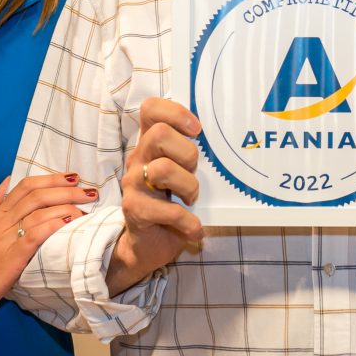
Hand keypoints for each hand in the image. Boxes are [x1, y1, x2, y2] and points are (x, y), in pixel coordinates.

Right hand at [0, 173, 96, 317]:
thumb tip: (7, 181)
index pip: (25, 186)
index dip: (51, 178)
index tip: (73, 177)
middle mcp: (2, 221)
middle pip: (36, 195)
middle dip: (65, 190)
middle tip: (89, 190)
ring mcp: (6, 238)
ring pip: (38, 211)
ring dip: (65, 206)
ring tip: (86, 207)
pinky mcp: (11, 256)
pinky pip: (34, 234)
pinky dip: (53, 225)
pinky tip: (69, 222)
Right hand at [108, 98, 204, 293]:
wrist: (145, 246)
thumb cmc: (170, 204)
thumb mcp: (181, 174)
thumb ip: (190, 155)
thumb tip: (223, 141)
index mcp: (150, 145)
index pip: (151, 110)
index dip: (175, 112)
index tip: (196, 130)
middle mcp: (138, 159)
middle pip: (159, 134)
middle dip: (187, 153)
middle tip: (194, 172)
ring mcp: (133, 184)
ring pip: (163, 169)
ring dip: (189, 186)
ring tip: (192, 200)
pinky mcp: (135, 210)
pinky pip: (169, 211)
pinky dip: (189, 222)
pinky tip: (195, 230)